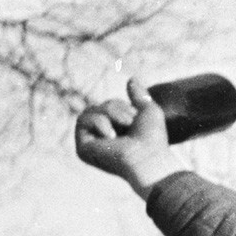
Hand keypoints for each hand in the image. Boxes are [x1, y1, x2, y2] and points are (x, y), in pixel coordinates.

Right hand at [75, 77, 181, 197]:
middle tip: (130, 123)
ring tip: (122, 127)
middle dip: (116, 108)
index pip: (110, 106)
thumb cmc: (152, 138)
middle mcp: (103, 139)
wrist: (147, 156)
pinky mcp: (83, 149)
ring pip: (91, 111)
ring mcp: (92, 144)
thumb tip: (131, 80)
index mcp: (117, 132)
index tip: (136, 120)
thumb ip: (140, 96)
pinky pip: (82, 120)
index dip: (123, 106)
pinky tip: (110, 136)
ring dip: (109, 113)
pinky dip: (98, 122)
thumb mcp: (148, 111)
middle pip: (100, 106)